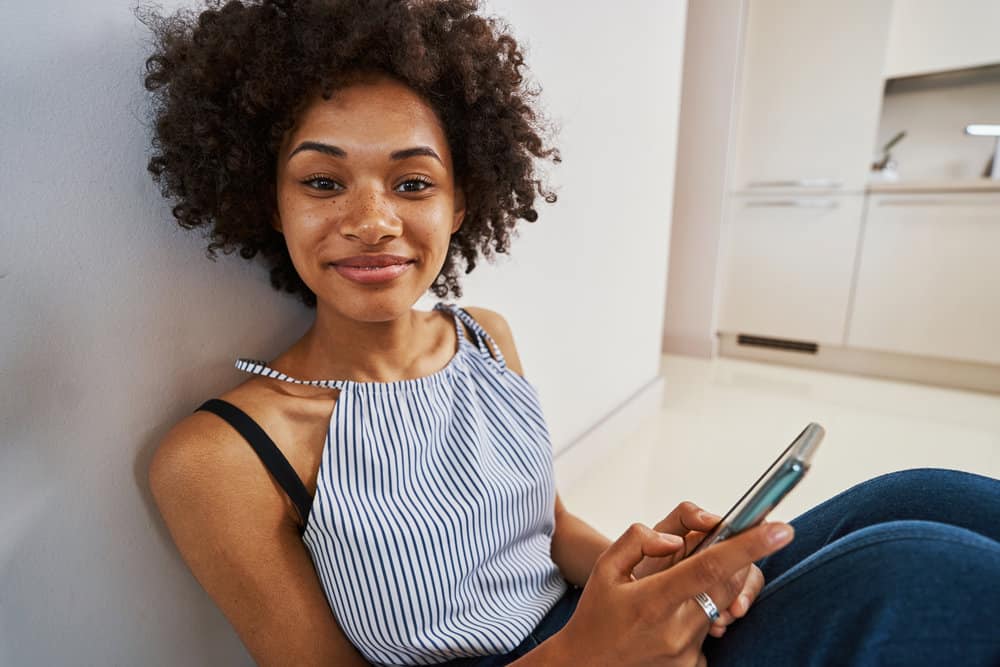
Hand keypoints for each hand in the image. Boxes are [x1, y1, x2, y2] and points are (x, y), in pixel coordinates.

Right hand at [551, 520, 793, 665]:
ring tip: (672, 595)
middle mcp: (676, 629)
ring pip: (721, 605)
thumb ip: (638, 540)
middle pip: (728, 584)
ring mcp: (687, 652)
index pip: (711, 567)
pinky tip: (667, 624)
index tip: (781, 529)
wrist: (586, 665)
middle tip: (724, 547)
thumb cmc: (597, 613)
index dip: (750, 546)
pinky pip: (710, 629)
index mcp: (654, 599)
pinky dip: (699, 616)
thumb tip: (673, 540)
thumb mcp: (605, 567)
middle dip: (734, 562)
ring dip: (710, 590)